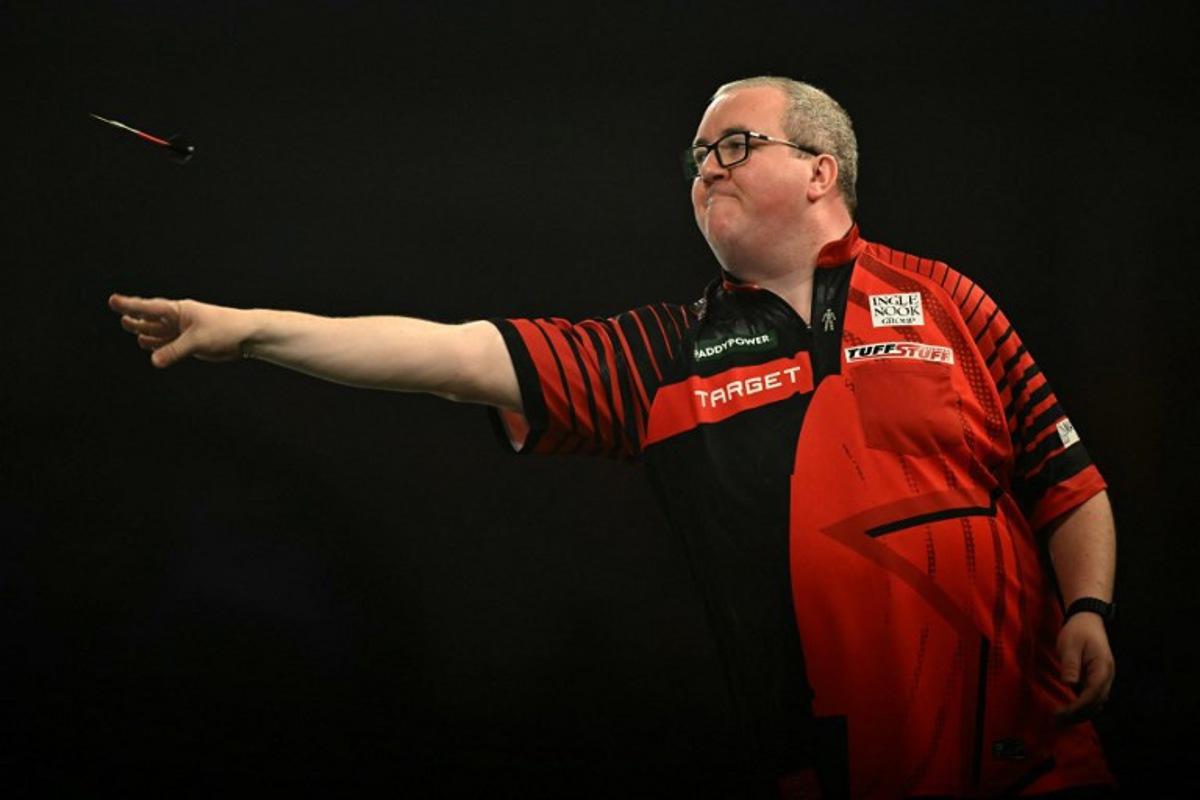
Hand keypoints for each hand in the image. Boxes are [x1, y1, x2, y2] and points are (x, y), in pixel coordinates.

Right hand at [109, 294, 250, 367]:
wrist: (247, 336)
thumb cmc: (225, 329)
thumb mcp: (197, 340)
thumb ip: (174, 350)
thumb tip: (154, 361)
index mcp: (179, 310)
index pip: (149, 307)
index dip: (130, 305)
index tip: (113, 300)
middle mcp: (179, 319)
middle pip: (151, 317)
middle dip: (135, 316)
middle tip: (119, 313)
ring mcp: (184, 330)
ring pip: (159, 330)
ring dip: (144, 330)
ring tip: (129, 326)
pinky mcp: (191, 343)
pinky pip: (168, 343)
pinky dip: (158, 344)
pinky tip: (147, 344)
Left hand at [1054, 611, 1114, 723]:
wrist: (1087, 620)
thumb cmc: (1078, 631)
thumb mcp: (1070, 645)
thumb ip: (1071, 664)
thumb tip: (1070, 683)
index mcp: (1102, 668)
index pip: (1093, 693)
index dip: (1078, 706)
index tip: (1062, 713)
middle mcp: (1107, 676)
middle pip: (1096, 702)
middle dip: (1078, 714)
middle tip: (1057, 721)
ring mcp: (1104, 678)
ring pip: (1096, 702)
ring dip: (1080, 713)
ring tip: (1061, 720)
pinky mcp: (1097, 678)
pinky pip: (1092, 697)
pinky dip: (1083, 706)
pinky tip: (1069, 711)